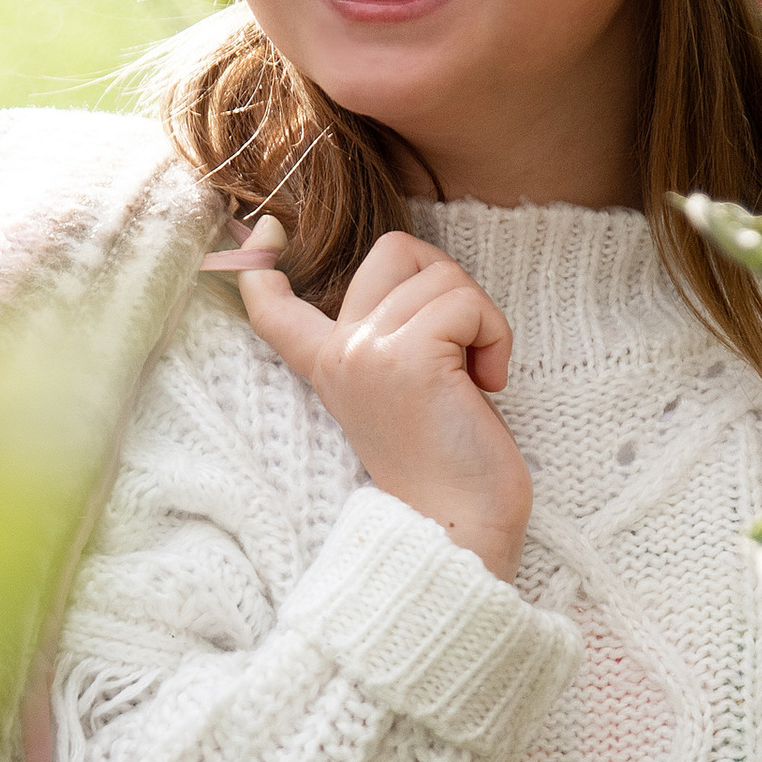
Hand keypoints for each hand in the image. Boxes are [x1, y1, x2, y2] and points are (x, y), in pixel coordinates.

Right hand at [211, 220, 531, 581]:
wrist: (458, 530)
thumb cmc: (452, 468)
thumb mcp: (408, 393)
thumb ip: (397, 341)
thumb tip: (422, 280)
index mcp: (331, 366)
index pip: (278, 308)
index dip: (265, 264)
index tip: (265, 232)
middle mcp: (341, 352)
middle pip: (395, 249)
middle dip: (450, 282)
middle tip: (465, 348)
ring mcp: (368, 352)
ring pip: (443, 274)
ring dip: (483, 320)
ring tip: (479, 378)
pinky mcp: (410, 357)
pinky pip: (467, 303)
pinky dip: (496, 336)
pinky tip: (489, 383)